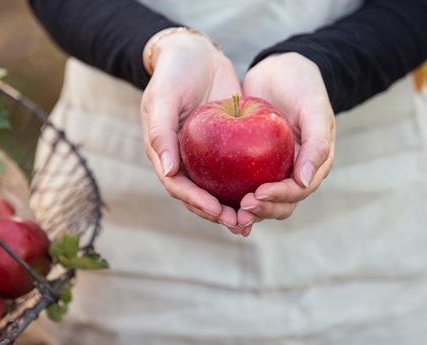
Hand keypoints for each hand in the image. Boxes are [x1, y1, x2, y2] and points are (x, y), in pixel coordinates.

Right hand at [141, 29, 243, 231]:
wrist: (196, 54)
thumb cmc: (174, 73)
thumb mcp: (164, 98)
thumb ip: (161, 133)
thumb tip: (168, 171)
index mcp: (164, 153)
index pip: (178, 186)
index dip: (196, 202)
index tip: (218, 211)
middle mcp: (183, 160)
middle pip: (198, 196)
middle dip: (218, 213)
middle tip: (242, 224)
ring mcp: (203, 157)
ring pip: (216, 190)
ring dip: (232, 208)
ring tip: (252, 222)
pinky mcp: (224, 148)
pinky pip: (234, 173)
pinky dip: (245, 187)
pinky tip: (265, 196)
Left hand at [237, 53, 335, 234]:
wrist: (278, 70)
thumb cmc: (302, 86)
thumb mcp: (314, 110)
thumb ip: (316, 145)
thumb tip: (303, 182)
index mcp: (312, 166)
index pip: (296, 192)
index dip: (278, 198)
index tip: (256, 194)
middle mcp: (292, 174)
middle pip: (277, 205)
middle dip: (260, 210)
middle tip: (239, 208)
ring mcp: (271, 170)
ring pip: (258, 200)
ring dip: (244, 210)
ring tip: (225, 214)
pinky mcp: (251, 164)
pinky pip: (239, 183)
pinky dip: (229, 194)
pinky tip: (211, 198)